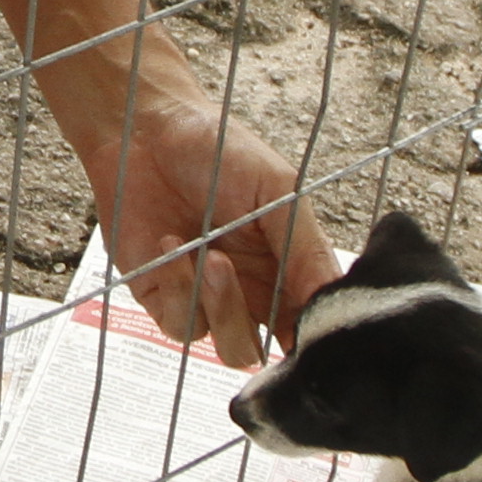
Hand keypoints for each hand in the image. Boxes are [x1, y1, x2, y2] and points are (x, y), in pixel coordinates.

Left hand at [73, 85, 337, 366]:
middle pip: (276, 352)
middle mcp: (252, 291)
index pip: (311, 322)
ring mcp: (208, 299)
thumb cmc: (219, 150)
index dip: (317, 336)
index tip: (317, 325)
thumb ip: (307, 248)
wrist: (149, 129)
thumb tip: (332, 299)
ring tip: (209, 257)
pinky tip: (172, 244)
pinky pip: (182, 325)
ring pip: (233, 349)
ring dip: (224, 308)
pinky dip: (180, 289)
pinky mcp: (164, 298)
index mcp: (289, 268)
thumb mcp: (278, 190)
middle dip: (270, 326)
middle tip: (247, 277)